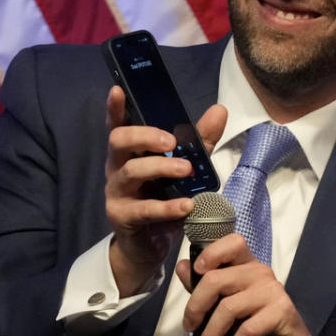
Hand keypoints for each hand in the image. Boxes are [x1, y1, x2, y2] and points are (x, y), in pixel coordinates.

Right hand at [105, 85, 226, 296]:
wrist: (150, 246)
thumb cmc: (163, 199)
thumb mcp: (184, 168)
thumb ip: (199, 141)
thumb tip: (220, 110)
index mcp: (130, 152)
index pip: (118, 124)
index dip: (115, 107)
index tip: (119, 90)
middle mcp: (118, 167)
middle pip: (119, 140)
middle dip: (145, 136)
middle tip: (171, 142)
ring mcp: (117, 192)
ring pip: (131, 172)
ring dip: (161, 168)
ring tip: (186, 171)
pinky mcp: (123, 217)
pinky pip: (144, 209)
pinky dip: (167, 207)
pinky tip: (186, 205)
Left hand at [175, 234, 334, 335]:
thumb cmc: (254, 328)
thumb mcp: (223, 309)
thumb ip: (204, 288)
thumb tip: (182, 267)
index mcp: (246, 265)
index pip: (232, 243)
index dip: (211, 253)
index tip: (196, 271)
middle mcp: (261, 272)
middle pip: (216, 279)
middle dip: (195, 307)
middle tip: (190, 328)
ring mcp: (273, 290)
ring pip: (228, 307)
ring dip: (211, 335)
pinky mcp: (282, 312)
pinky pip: (248, 328)